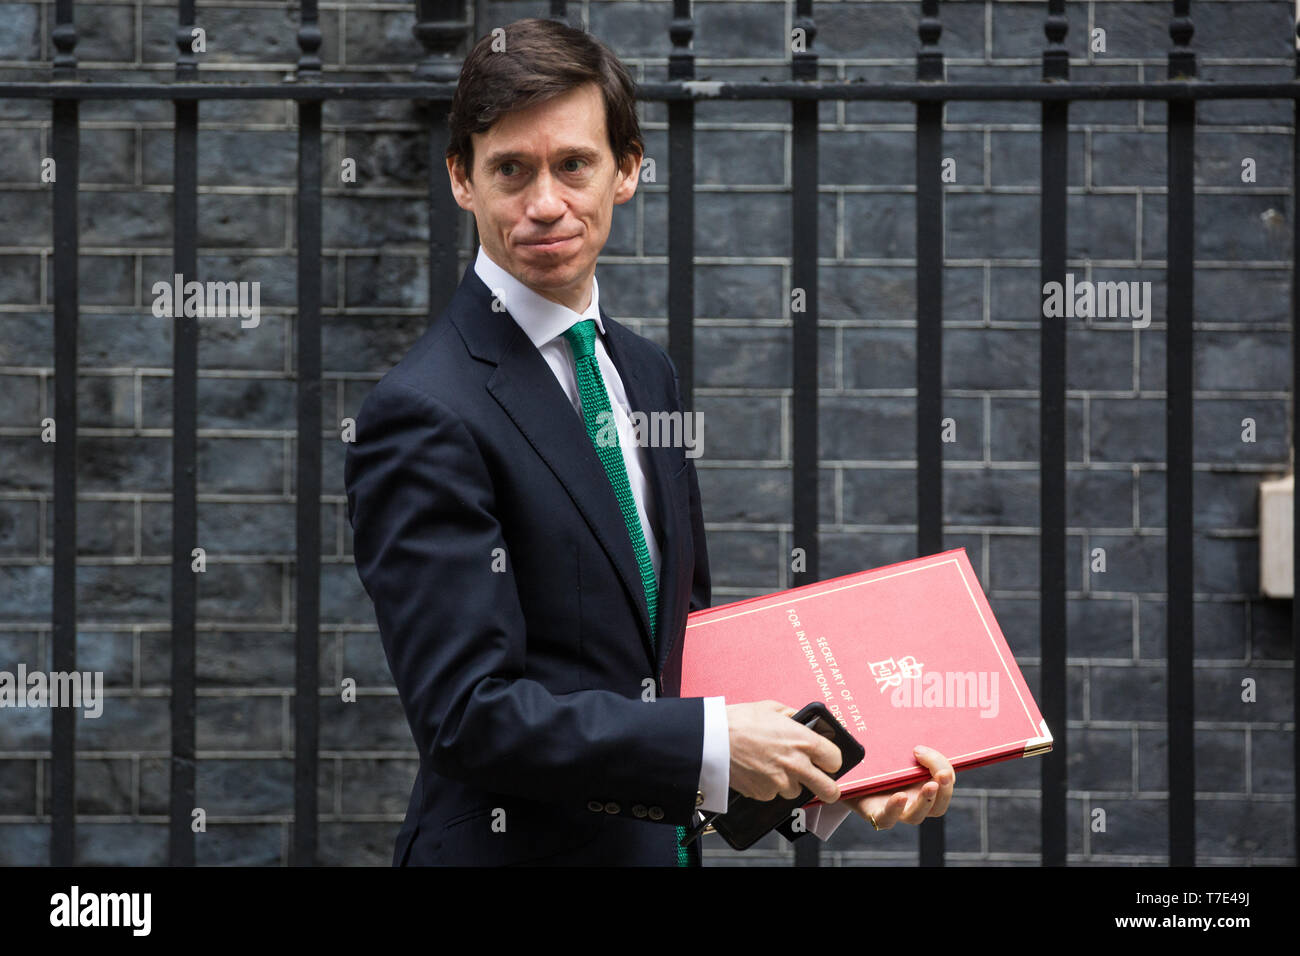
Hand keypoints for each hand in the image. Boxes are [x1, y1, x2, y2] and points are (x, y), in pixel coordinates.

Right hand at [726, 700, 842, 804]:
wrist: (712, 740)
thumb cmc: (739, 721)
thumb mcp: (772, 708)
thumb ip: (794, 717)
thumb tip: (805, 722)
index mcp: (803, 741)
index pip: (835, 760)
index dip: (831, 761)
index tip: (826, 761)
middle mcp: (796, 765)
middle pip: (829, 790)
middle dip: (828, 788)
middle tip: (821, 783)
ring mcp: (780, 783)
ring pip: (797, 792)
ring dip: (791, 783)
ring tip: (773, 767)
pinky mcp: (764, 794)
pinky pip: (774, 795)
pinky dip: (769, 787)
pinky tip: (759, 771)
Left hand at [842, 745, 953, 829]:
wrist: (844, 773)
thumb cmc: (872, 757)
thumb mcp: (891, 744)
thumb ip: (904, 737)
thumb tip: (910, 718)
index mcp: (922, 783)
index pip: (944, 782)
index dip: (943, 767)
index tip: (923, 749)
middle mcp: (912, 800)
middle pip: (938, 806)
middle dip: (945, 789)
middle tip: (942, 774)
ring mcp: (895, 810)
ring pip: (917, 816)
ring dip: (926, 800)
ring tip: (929, 785)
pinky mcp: (875, 814)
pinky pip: (888, 819)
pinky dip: (896, 809)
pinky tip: (900, 796)